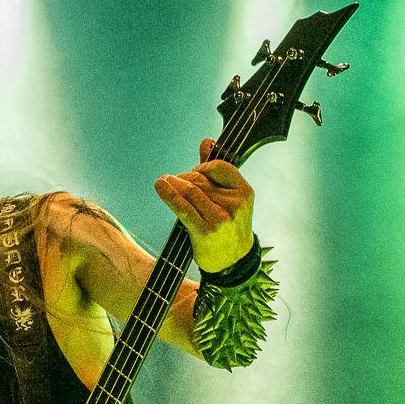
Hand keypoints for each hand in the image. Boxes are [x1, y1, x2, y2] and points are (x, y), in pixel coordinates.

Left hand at [154, 137, 254, 274]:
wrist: (233, 262)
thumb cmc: (229, 225)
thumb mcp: (230, 197)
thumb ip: (217, 169)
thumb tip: (207, 141)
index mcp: (244, 191)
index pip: (218, 167)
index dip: (202, 166)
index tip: (195, 172)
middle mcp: (234, 203)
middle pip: (200, 179)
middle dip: (185, 177)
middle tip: (176, 181)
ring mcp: (220, 218)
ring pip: (190, 191)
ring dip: (174, 184)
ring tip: (165, 182)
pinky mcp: (205, 230)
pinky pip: (182, 207)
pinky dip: (168, 195)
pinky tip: (160, 187)